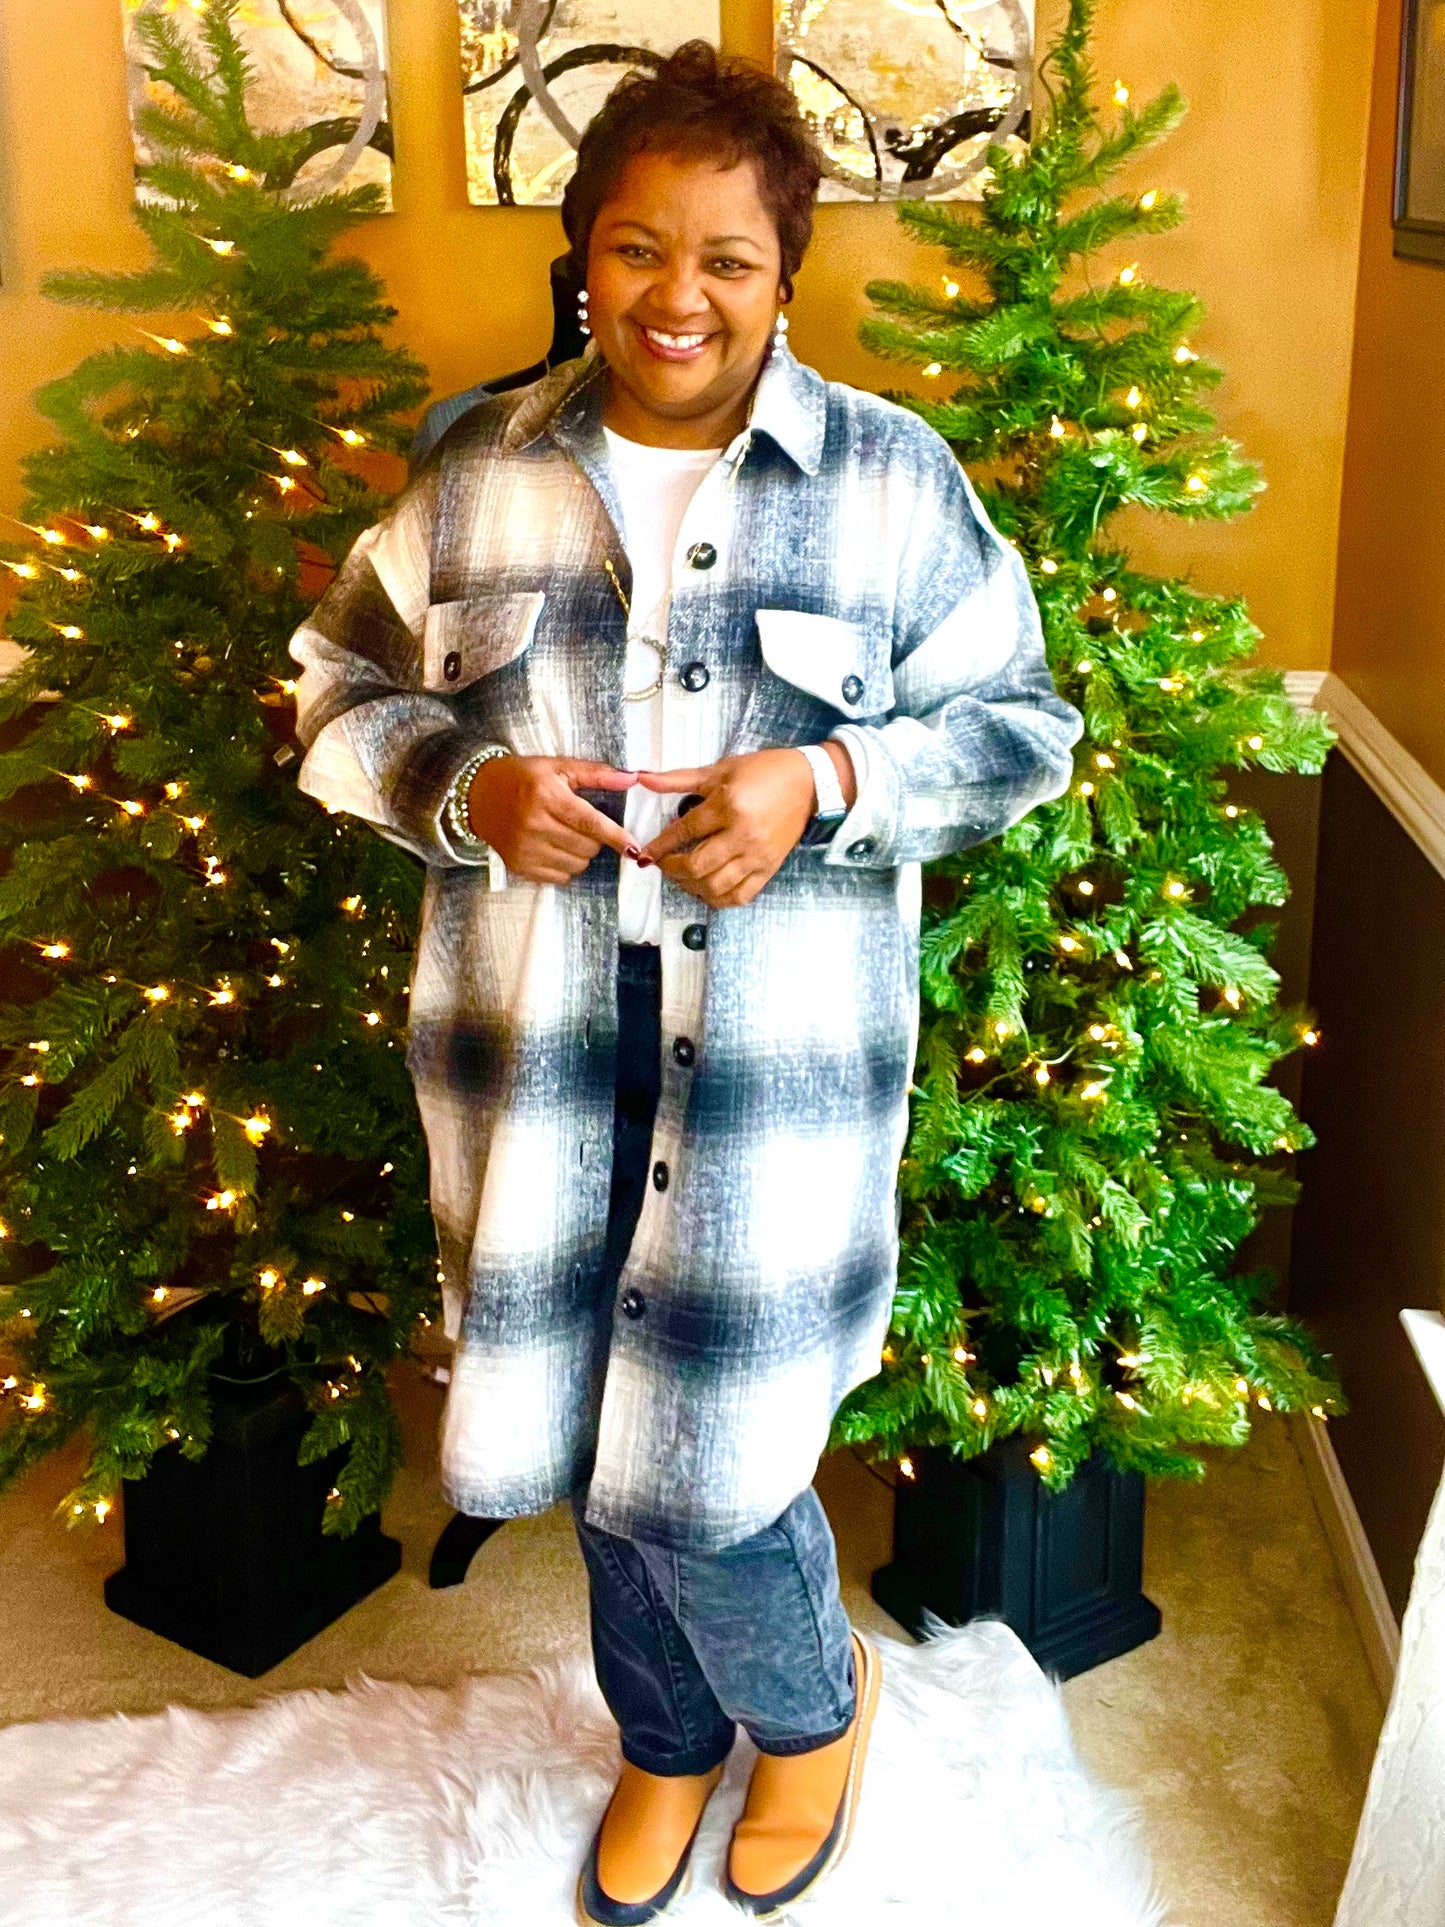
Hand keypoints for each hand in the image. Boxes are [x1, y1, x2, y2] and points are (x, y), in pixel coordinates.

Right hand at [467, 755, 637, 885]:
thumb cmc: (521, 778)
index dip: (615, 836)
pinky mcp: (519, 866)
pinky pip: (560, 877)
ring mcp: (525, 849)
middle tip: (580, 826)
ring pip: (577, 865)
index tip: (633, 848)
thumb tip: (631, 778)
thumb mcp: (556, 767)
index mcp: (546, 796)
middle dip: (594, 839)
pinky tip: (553, 849)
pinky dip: (565, 866)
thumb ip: (595, 774)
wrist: (476, 796)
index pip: (589, 822)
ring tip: (565, 836)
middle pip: (587, 847)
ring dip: (580, 854)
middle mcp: (535, 825)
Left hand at [634, 747, 841, 908]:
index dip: (661, 845)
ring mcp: (758, 856)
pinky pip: (740, 896)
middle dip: (672, 869)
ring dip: (691, 886)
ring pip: (716, 886)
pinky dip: (718, 899)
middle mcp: (743, 835)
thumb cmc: (764, 771)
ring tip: (682, 876)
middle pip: (697, 865)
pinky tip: (706, 889)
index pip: (685, 832)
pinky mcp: (770, 868)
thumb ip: (679, 779)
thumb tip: (643, 779)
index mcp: (729, 806)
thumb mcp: (720, 769)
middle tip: (662, 864)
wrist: (810, 783)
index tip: (646, 853)